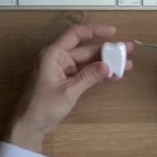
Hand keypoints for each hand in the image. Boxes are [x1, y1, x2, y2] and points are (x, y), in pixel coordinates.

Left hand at [6, 25, 133, 152]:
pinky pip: (84, 73)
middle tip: (127, 51)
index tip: (113, 32)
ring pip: (87, 62)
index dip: (95, 31)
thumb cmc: (43, 106)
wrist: (29, 125)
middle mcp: (58, 58)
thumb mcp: (68, 91)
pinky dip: (97, 75)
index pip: (75, 34)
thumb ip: (88, 77)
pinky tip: (113, 76)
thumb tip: (107, 66)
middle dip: (107, 51)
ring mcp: (62, 70)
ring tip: (126, 65)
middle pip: (86, 50)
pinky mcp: (65, 81)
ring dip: (105, 64)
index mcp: (53, 55)